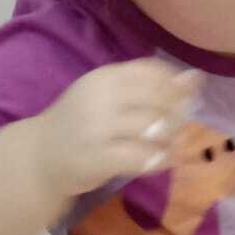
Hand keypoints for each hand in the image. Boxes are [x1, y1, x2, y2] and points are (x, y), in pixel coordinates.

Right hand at [30, 60, 197, 198]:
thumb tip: (196, 77)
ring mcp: (97, 128)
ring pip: (155, 129)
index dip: (178, 88)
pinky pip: (142, 158)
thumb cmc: (82, 122)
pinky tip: (159, 161)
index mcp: (105, 77)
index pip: (154, 72)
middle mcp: (101, 97)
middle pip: (160, 101)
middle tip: (177, 128)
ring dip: (170, 140)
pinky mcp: (97, 157)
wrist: (39, 156)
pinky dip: (159, 160)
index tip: (183, 102)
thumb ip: (149, 85)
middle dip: (178, 116)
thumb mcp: (109, 95)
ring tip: (167, 146)